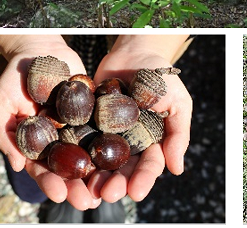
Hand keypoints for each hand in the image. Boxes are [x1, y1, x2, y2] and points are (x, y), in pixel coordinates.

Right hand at [0, 35, 100, 209]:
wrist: (40, 48)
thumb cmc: (14, 76)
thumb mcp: (2, 102)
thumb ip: (6, 132)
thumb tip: (17, 166)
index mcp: (37, 143)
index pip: (42, 169)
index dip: (49, 183)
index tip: (59, 194)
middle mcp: (59, 138)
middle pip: (69, 167)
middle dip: (78, 185)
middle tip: (89, 201)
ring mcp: (79, 125)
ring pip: (90, 153)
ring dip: (99, 172)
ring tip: (110, 187)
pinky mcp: (96, 110)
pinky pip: (106, 127)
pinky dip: (114, 142)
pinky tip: (125, 155)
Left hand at [87, 35, 191, 203]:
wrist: (134, 52)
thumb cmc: (162, 76)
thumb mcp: (177, 102)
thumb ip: (178, 134)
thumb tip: (177, 169)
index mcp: (152, 143)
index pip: (149, 165)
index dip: (143, 180)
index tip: (136, 193)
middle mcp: (128, 144)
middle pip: (122, 170)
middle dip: (115, 184)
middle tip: (107, 194)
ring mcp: (107, 135)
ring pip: (100, 162)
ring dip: (94, 177)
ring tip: (87, 189)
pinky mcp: (87, 123)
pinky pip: (80, 140)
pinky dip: (74, 153)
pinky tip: (67, 164)